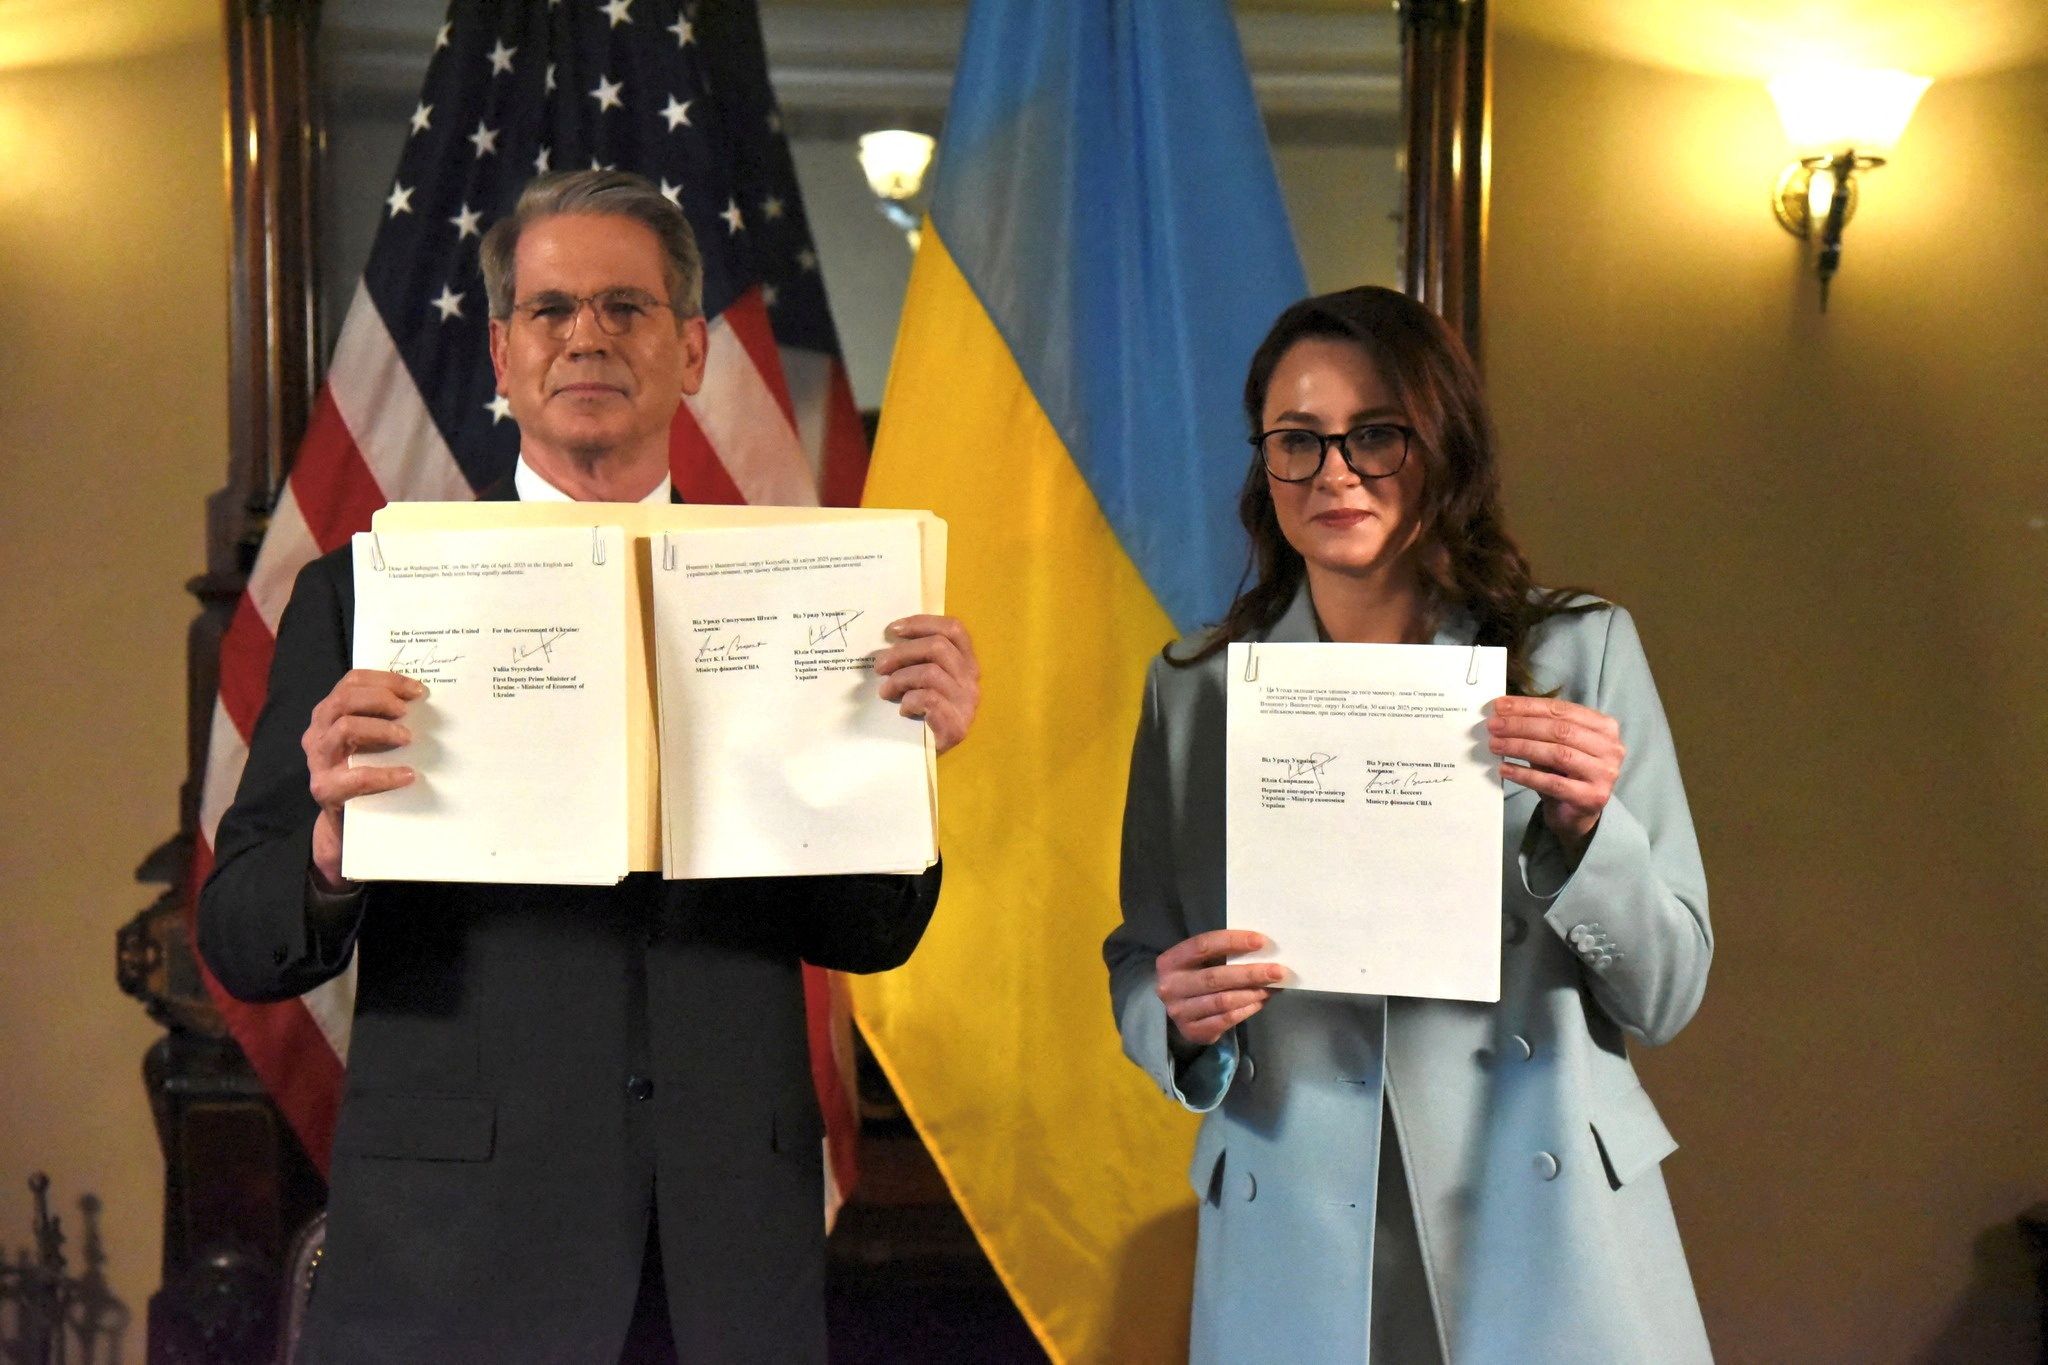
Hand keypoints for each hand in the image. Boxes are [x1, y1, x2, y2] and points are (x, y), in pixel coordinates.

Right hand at [303, 669, 424, 888]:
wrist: (345, 819)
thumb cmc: (362, 770)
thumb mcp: (370, 740)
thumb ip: (383, 719)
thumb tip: (422, 701)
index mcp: (329, 713)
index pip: (352, 681)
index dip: (385, 680)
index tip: (417, 690)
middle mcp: (318, 731)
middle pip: (343, 699)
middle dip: (380, 699)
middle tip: (407, 711)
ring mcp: (318, 760)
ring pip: (345, 728)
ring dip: (381, 729)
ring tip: (407, 738)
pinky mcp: (324, 788)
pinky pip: (355, 776)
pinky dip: (385, 774)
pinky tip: (408, 776)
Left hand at [874, 615, 979, 753]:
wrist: (931, 757)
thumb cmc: (925, 713)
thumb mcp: (924, 679)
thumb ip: (918, 659)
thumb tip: (888, 641)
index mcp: (966, 662)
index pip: (953, 629)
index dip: (922, 623)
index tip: (892, 630)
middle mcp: (972, 679)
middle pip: (938, 647)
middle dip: (902, 652)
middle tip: (879, 665)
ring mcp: (967, 703)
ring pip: (930, 672)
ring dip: (900, 678)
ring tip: (885, 691)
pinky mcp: (957, 725)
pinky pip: (929, 699)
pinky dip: (909, 701)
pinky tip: (903, 709)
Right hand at [1155, 930, 1283, 1048]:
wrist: (1177, 1010)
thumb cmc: (1195, 977)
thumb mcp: (1199, 961)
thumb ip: (1221, 954)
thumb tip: (1262, 951)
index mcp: (1170, 961)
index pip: (1202, 946)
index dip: (1233, 942)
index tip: (1261, 941)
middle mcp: (1171, 987)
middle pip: (1215, 977)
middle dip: (1250, 973)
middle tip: (1277, 971)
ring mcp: (1180, 1012)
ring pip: (1223, 1001)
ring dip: (1252, 993)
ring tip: (1272, 987)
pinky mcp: (1192, 1031)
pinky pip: (1226, 1019)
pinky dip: (1247, 1009)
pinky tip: (1261, 1001)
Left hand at [1488, 695, 1625, 857]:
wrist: (1576, 814)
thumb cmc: (1564, 773)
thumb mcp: (1555, 744)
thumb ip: (1538, 726)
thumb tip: (1502, 711)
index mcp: (1604, 726)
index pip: (1562, 710)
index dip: (1528, 706)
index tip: (1499, 705)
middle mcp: (1611, 748)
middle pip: (1560, 730)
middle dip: (1522, 725)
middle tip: (1494, 725)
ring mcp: (1605, 774)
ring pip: (1557, 754)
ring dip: (1521, 747)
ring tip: (1495, 745)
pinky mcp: (1592, 797)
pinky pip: (1553, 783)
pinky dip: (1526, 775)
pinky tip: (1505, 769)